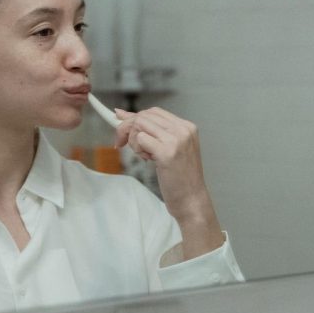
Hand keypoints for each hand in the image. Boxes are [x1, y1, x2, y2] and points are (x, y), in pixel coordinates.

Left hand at [113, 107, 222, 257]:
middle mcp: (183, 130)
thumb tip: (122, 114)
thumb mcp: (170, 149)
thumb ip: (152, 132)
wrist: (192, 200)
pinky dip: (137, 150)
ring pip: (140, 125)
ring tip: (144, 156)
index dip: (134, 117)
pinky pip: (140, 140)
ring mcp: (176, 140)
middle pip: (144, 116)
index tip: (121, 125)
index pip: (154, 112)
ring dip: (133, 141)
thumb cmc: (180, 178)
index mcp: (187, 127)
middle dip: (127, 128)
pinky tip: (148, 161)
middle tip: (121, 144)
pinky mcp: (167, 152)